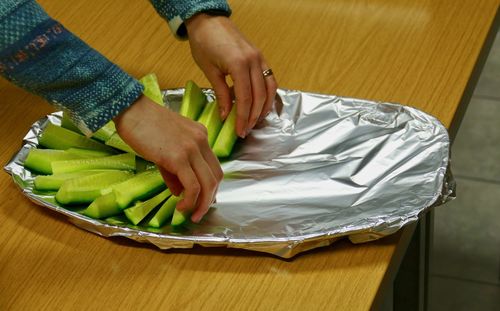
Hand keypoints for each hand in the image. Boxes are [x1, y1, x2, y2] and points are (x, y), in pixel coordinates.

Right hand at [114, 96, 222, 222]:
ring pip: (208, 183)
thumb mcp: (165, 147)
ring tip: (191, 215)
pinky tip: (180, 207)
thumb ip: (174, 170)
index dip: (211, 186)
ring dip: (202, 204)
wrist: (130, 109)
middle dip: (209, 199)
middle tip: (198, 213)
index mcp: (200, 135)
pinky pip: (193, 185)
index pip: (213, 166)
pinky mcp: (178, 157)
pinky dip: (190, 200)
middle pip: (216, 176)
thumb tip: (179, 192)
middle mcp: (201, 140)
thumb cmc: (142, 125)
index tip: (202, 200)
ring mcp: (192, 148)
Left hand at [185, 13, 277, 137]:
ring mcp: (260, 58)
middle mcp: (254, 61)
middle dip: (254, 116)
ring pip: (269, 89)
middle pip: (260, 96)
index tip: (239, 131)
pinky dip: (267, 94)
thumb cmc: (204, 43)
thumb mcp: (210, 71)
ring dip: (264, 107)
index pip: (245, 98)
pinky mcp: (261, 57)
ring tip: (255, 120)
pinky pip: (269, 79)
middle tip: (246, 130)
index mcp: (239, 64)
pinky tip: (260, 104)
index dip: (243, 117)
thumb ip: (221, 94)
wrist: (208, 21)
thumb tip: (225, 115)